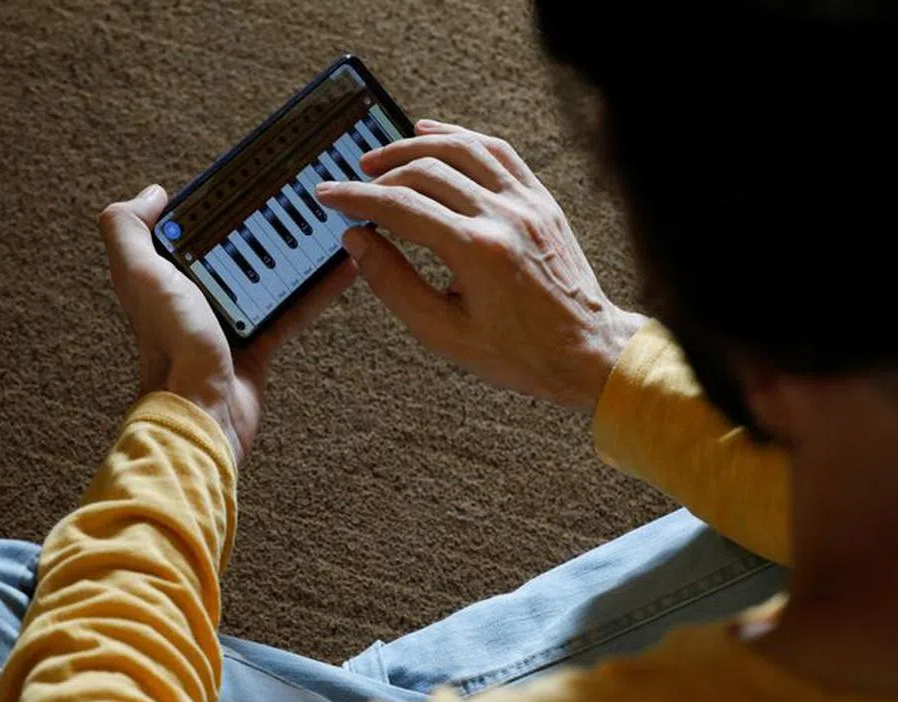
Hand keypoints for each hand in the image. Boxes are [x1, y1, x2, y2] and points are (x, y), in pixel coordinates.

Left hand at [99, 185, 357, 463]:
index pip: (190, 227)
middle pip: (234, 248)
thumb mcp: (139, 275)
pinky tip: (341, 267)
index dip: (213, 202)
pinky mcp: (259, 344)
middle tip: (297, 192)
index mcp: (164, 276)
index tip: (244, 175)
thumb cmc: (170, 346)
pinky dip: (316, 290)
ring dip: (295, 252)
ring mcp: (228, 320)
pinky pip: (293, 310)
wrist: (202, 412)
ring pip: (267, 276)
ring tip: (324, 223)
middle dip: (263, 222)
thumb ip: (128, 230)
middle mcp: (195, 295)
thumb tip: (152, 193)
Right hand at [316, 119, 645, 411]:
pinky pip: (497, 151)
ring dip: (414, 147)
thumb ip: (392, 284)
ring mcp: (527, 202)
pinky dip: (460, 138)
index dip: (357, 198)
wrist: (585, 351)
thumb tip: (356, 242)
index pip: (401, 207)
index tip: (330, 196)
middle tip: (351, 186)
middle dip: (380, 175)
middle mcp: (504, 216)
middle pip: (426, 172)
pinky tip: (432, 135)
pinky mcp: (541, 199)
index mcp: (477, 252)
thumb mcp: (442, 332)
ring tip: (380, 158)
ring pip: (461, 149)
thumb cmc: (516, 352)